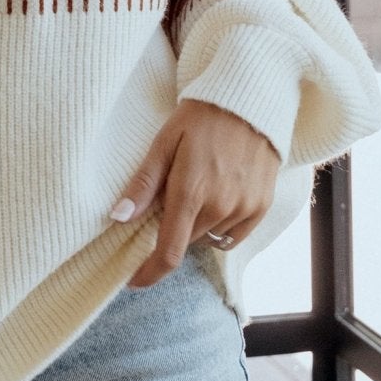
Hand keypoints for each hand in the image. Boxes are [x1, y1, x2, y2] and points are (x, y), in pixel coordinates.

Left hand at [110, 99, 279, 287]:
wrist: (251, 100)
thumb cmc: (200, 118)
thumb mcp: (164, 143)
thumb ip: (143, 184)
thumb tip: (118, 218)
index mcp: (190, 192)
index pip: (169, 252)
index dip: (149, 273)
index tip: (134, 280)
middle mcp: (220, 206)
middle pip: (185, 241)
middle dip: (171, 230)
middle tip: (167, 200)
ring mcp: (245, 208)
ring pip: (208, 237)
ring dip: (196, 225)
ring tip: (196, 188)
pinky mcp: (262, 206)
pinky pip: (233, 234)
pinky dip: (219, 226)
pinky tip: (217, 198)